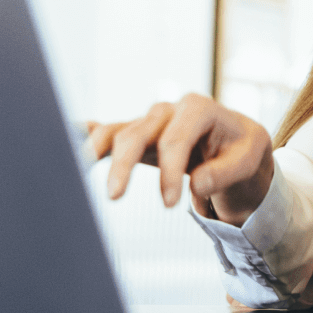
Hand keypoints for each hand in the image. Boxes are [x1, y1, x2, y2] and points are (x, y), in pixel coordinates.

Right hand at [86, 93, 272, 224]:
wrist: (237, 143)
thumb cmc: (243, 150)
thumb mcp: (250, 160)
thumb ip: (226, 172)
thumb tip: (197, 184)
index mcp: (199, 108)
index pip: (176, 139)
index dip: (170, 171)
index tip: (169, 204)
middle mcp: (168, 110)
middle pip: (137, 133)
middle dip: (123, 164)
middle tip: (113, 198)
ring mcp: (149, 122)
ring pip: (116, 133)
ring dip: (95, 152)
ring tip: (75, 171)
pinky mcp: (137, 135)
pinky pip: (106, 132)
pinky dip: (85, 136)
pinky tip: (62, 138)